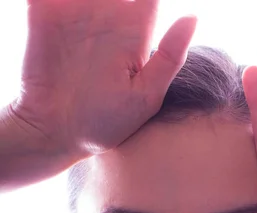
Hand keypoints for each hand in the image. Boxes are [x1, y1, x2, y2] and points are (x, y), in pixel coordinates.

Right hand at [9, 0, 196, 156]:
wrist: (56, 134)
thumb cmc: (106, 123)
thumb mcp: (145, 97)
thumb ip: (170, 58)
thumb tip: (193, 16)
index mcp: (135, 32)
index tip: (139, 14)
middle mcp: (107, 16)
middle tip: (110, 15)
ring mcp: (75, 12)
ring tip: (85, 2)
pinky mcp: (43, 14)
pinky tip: (58, 1)